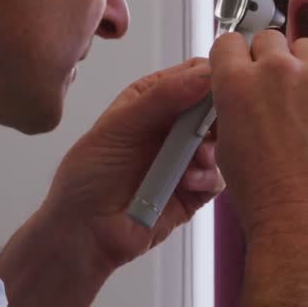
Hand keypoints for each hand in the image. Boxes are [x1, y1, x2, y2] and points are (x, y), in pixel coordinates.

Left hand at [40, 59, 223, 269]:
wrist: (85, 233)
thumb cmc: (89, 175)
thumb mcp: (119, 127)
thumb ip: (161, 98)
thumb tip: (203, 74)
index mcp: (151, 99)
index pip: (192, 74)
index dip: (211, 74)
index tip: (222, 83)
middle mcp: (172, 125)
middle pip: (214, 107)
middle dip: (217, 115)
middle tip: (212, 124)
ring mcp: (185, 157)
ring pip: (221, 142)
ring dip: (212, 148)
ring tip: (196, 158)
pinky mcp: (195, 189)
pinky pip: (217, 177)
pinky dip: (208, 177)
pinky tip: (189, 181)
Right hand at [210, 30, 307, 246]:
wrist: (306, 223)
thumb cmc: (265, 196)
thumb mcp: (227, 145)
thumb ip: (232, 105)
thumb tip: (242, 90)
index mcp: (236, 83)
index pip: (230, 41)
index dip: (236, 56)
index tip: (244, 65)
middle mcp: (275, 71)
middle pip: (270, 40)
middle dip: (270, 61)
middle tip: (277, 92)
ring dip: (304, 71)